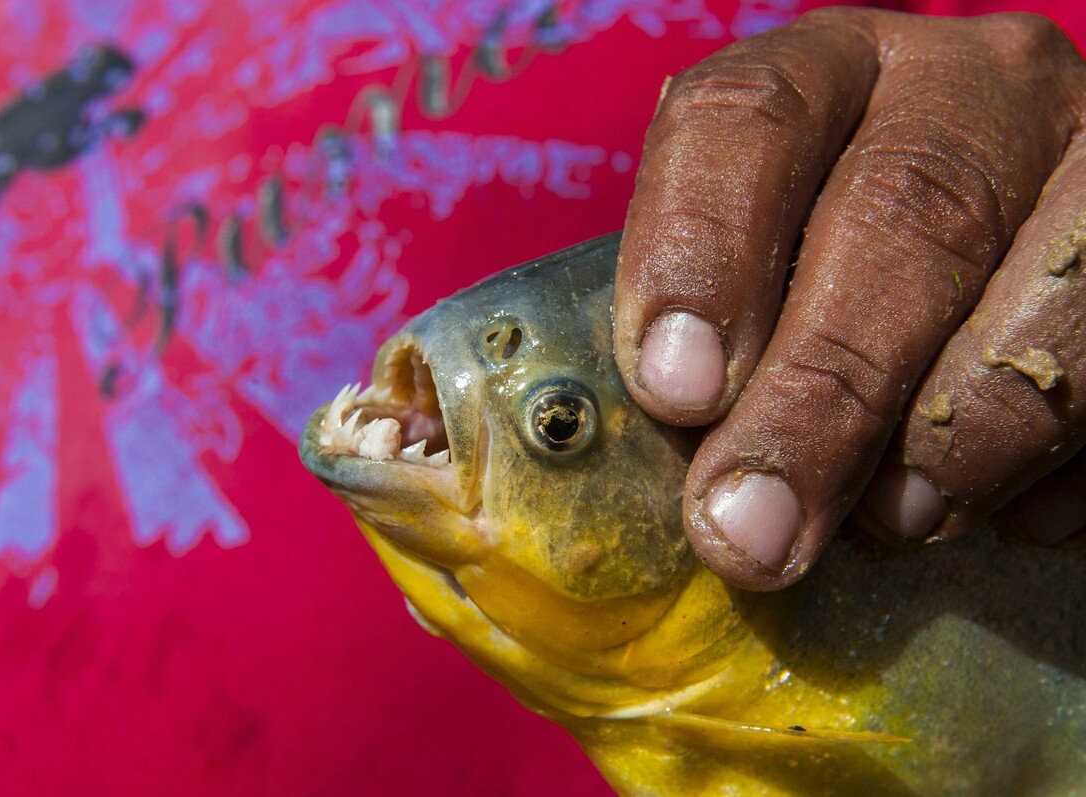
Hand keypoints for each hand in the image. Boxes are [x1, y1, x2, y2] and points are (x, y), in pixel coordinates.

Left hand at [613, 8, 1085, 590]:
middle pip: (897, 214)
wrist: (1002, 272)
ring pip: (1052, 277)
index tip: (675, 392)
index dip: (701, 250)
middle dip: (822, 392)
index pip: (745, 120)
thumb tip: (560, 487)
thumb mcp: (740, 290)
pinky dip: (1072, 456)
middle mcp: (963, 87)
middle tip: (751, 534)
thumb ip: (677, 352)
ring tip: (893, 525)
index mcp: (820, 79)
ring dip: (955, 426)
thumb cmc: (818, 301)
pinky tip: (1012, 519)